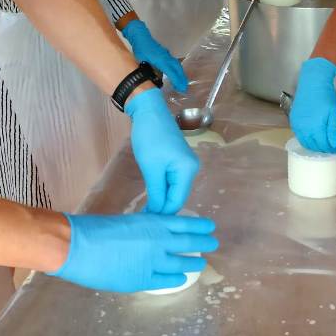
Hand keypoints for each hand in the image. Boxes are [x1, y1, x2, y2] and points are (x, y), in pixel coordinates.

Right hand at [49, 211, 217, 292]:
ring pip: (182, 264)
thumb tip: (154, 235)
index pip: (185, 224)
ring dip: (193, 264)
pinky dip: (176, 279)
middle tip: (213, 244)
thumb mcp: (128, 221)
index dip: (200, 226)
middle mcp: (159, 241)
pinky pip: (166, 280)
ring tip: (202, 264)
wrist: (79, 246)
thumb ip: (145, 228)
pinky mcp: (143, 280)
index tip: (210, 227)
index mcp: (154, 222)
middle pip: (189, 244)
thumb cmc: (97, 229)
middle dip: (204, 244)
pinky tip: (181, 279)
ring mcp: (153, 262)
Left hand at [122, 20, 188, 92]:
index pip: (171, 72)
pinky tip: (175, 73)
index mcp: (161, 60)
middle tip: (184, 88)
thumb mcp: (141, 61)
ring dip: (180, 74)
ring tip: (182, 82)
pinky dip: (177, 68)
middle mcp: (166, 57)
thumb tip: (152, 80)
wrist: (140, 35)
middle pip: (177, 68)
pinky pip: (174, 62)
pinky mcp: (165, 53)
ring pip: (176, 65)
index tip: (181, 88)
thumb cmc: (140, 48)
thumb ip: (148, 70)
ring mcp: (166, 54)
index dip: (176, 80)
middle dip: (181, 78)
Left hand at [126, 89, 199, 213]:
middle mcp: (192, 168)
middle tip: (143, 220)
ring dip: (161, 199)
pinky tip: (152, 196)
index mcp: (188, 170)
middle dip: (162, 208)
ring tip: (146, 210)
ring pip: (174, 189)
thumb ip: (157, 193)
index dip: (162, 214)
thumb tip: (158, 214)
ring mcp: (186, 164)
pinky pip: (172, 181)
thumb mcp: (151, 168)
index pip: (176, 201)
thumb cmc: (150, 138)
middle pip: (177, 196)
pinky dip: (162, 189)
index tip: (145, 225)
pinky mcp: (178, 160)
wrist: (148, 111)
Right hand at [290, 58, 335, 152]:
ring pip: (304, 142)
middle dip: (322, 149)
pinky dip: (305, 139)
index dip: (330, 149)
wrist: (313, 82)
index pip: (323, 145)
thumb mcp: (334, 113)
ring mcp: (296, 124)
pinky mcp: (293, 119)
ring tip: (322, 144)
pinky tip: (312, 137)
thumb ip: (333, 131)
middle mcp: (303, 128)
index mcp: (315, 127)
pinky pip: (298, 134)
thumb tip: (334, 146)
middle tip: (330, 148)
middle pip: (312, 146)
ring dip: (312, 146)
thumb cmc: (326, 96)